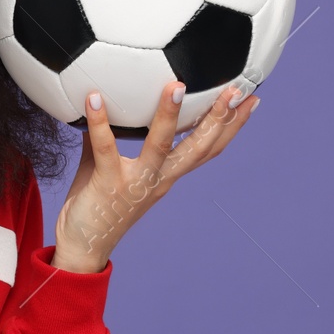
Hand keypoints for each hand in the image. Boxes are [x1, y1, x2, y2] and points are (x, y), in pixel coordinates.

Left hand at [51, 81, 258, 272]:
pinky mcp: (109, 182)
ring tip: (177, 86)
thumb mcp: (109, 169)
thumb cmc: (96, 209)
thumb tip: (102, 105)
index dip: (231, 126)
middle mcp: (159, 179)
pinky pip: (105, 147)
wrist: (83, 248)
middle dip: (220, 117)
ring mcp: (136, 181)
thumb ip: (107, 139)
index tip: (251, 101)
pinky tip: (94, 97)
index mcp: (166, 176)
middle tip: (237, 89)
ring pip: (161, 145)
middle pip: (199, 147)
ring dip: (169, 115)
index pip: (207, 149)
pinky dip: (100, 121)